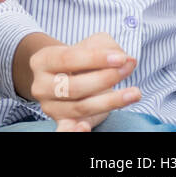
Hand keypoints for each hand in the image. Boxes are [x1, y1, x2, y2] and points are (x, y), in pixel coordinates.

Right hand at [20, 31, 140, 130]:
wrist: (68, 76)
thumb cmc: (82, 59)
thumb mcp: (90, 45)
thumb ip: (105, 47)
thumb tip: (125, 60)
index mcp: (42, 61)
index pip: (68, 59)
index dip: (95, 59)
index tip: (121, 59)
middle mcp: (41, 85)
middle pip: (73, 86)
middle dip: (105, 78)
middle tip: (127, 69)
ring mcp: (50, 106)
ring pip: (80, 107)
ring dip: (110, 101)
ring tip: (135, 93)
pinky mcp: (61, 122)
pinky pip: (65, 129)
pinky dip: (74, 131)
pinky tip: (85, 127)